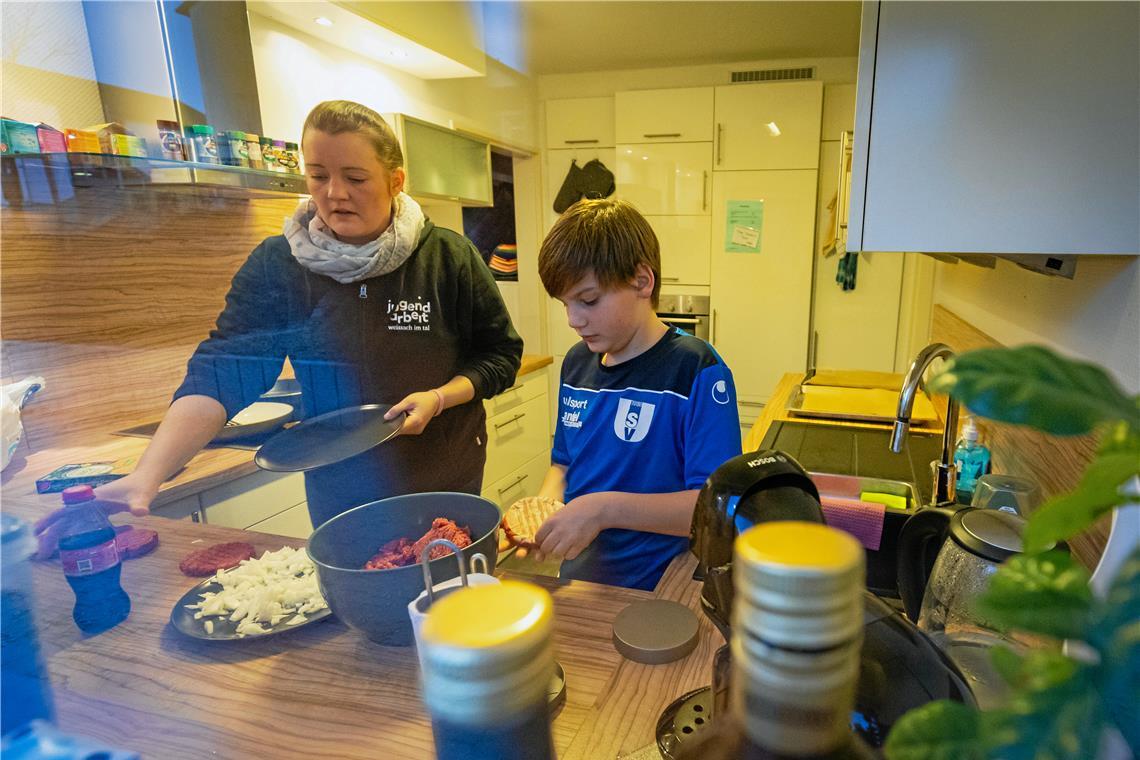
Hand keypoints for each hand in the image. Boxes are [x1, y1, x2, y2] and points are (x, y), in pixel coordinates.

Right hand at [32, 474, 154, 559]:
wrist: (145, 480)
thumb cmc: (141, 486)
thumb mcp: (140, 496)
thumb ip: (139, 505)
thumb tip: (141, 512)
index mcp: (91, 498)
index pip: (65, 510)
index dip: (49, 521)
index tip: (36, 532)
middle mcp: (88, 503)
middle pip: (63, 519)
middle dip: (50, 534)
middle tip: (40, 553)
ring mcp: (92, 508)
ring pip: (70, 523)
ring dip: (58, 536)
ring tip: (47, 553)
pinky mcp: (98, 512)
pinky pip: (81, 525)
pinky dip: (72, 535)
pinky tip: (68, 547)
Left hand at [385, 390, 439, 435]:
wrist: (435, 401)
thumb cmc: (423, 399)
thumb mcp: (408, 401)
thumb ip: (396, 409)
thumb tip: (386, 417)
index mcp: (415, 421)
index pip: (398, 428)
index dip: (389, 426)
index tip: (383, 423)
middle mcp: (416, 428)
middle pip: (399, 430)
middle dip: (394, 424)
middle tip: (391, 415)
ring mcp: (417, 430)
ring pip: (402, 431)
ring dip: (398, 424)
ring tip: (400, 415)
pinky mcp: (417, 430)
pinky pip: (406, 430)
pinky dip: (403, 425)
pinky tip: (404, 418)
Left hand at [532, 493, 606, 561]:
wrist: (595, 509)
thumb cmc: (575, 511)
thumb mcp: (558, 515)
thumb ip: (548, 529)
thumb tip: (538, 552)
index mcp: (551, 521)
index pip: (537, 538)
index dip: (540, 541)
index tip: (545, 539)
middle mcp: (559, 531)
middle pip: (545, 548)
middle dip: (548, 548)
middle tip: (555, 543)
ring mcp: (569, 538)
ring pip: (556, 554)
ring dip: (559, 551)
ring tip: (565, 544)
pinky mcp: (579, 545)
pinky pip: (568, 557)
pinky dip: (569, 554)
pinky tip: (573, 546)